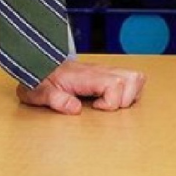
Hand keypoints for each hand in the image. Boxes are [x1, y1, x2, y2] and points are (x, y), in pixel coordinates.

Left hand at [16, 59, 145, 113]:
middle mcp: (100, 71)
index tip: (95, 108)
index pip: (116, 84)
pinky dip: (129, 92)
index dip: (112, 102)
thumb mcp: (40, 92)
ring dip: (131, 95)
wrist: (39, 65)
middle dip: (127, 100)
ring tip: (113, 105)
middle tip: (108, 108)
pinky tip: (111, 100)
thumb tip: (75, 109)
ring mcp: (105, 71)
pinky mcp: (107, 74)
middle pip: (133, 78)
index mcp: (87, 76)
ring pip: (136, 77)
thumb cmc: (40, 80)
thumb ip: (56, 100)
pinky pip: (130, 79)